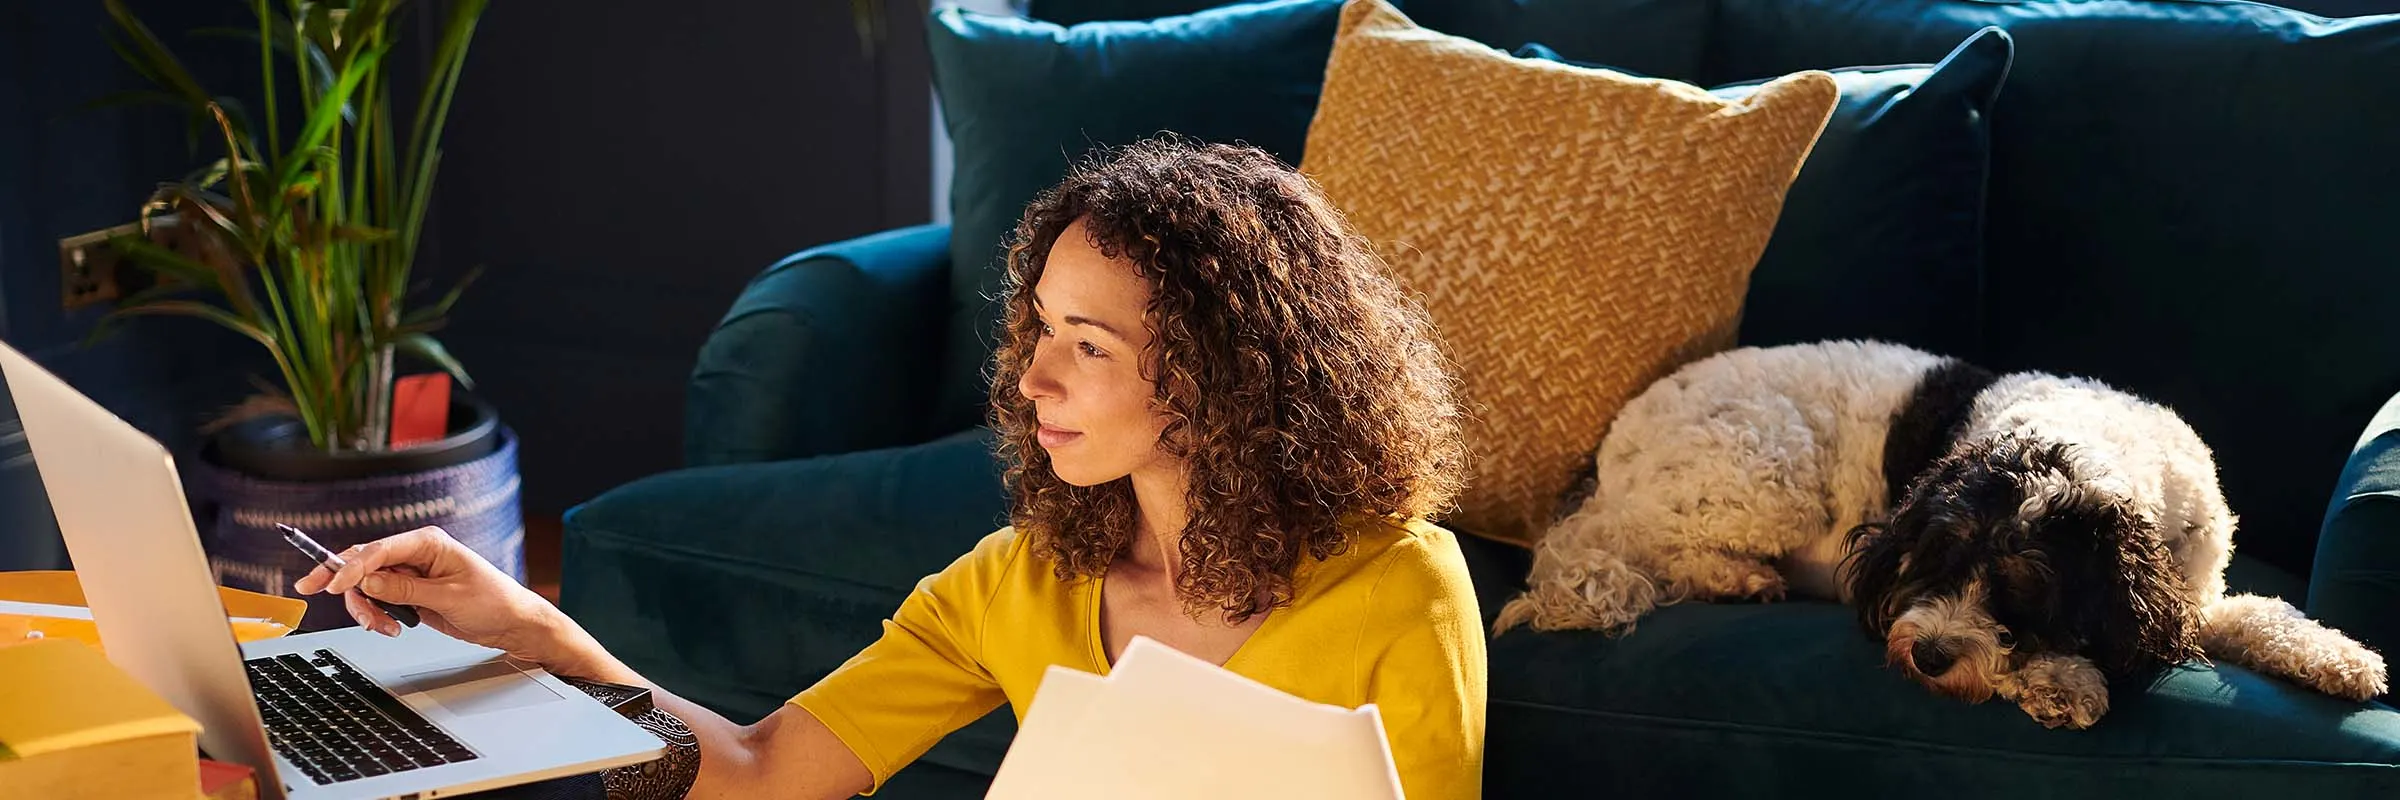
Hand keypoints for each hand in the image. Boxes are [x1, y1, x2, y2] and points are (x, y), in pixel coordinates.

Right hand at [293, 526, 587, 670]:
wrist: (511, 623)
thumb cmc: (493, 601)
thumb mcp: (448, 597)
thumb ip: (405, 589)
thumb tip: (368, 582)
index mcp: (429, 543)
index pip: (379, 550)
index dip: (351, 566)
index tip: (335, 585)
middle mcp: (416, 554)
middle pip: (364, 562)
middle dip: (340, 579)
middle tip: (313, 590)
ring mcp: (410, 574)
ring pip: (367, 585)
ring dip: (366, 607)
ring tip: (383, 627)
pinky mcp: (409, 593)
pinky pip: (379, 600)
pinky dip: (376, 615)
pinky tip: (391, 627)